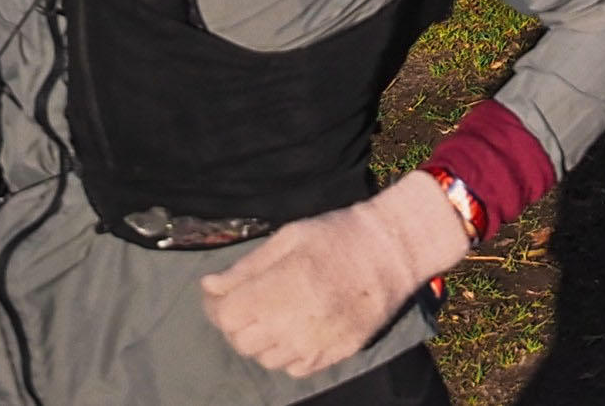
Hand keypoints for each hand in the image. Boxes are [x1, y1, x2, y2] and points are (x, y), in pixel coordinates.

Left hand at [199, 168, 466, 376]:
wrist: (396, 248)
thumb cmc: (339, 234)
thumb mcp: (290, 237)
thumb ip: (246, 267)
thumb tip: (208, 288)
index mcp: (282, 286)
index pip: (226, 316)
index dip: (216, 306)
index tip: (222, 295)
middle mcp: (296, 321)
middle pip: (241, 342)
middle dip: (238, 324)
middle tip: (252, 304)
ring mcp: (318, 341)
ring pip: (266, 359)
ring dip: (263, 341)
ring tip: (276, 317)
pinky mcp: (338, 353)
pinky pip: (296, 369)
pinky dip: (289, 354)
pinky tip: (299, 331)